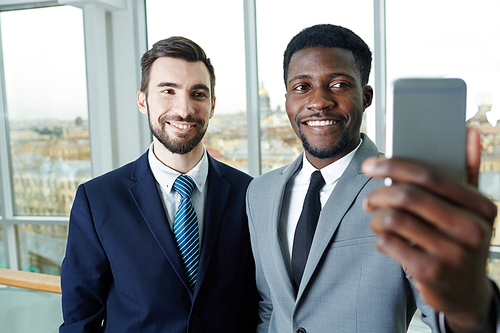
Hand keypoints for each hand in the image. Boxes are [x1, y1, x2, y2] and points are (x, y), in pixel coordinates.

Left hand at [361, 127, 497, 330]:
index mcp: (479, 206)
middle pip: (408, 196)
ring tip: (377, 220)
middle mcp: (470, 229)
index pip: (429, 176)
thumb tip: (469, 131)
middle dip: (379, 194)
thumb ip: (467, 171)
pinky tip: (386, 240)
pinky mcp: (431, 273)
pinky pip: (389, 244)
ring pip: (394, 219)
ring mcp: (452, 253)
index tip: (369, 165)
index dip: (394, 166)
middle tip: (369, 200)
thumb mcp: (469, 209)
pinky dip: (380, 239)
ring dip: (377, 218)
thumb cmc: (459, 239)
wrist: (466, 292)